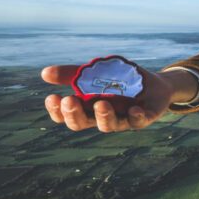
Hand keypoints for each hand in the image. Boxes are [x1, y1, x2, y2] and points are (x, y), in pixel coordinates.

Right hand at [41, 64, 175, 132]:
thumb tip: (44, 73)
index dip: (57, 111)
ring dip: (104, 116)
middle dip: (75, 114)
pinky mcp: (144, 118)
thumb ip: (73, 73)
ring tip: (101, 104)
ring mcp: (123, 119)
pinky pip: (139, 121)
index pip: (67, 115)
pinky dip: (136, 116)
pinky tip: (133, 108)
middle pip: (83, 123)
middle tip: (69, 101)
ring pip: (110, 125)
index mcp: (88, 108)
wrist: (154, 84)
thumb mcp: (97, 72)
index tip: (52, 97)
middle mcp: (103, 117)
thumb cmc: (121, 81)